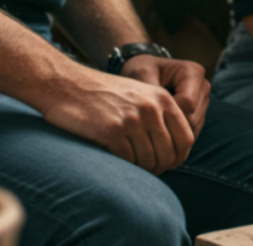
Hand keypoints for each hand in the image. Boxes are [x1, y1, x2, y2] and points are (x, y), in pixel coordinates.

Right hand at [42, 66, 196, 174]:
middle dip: (158, 167)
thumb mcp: (140, 95)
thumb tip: (173, 153)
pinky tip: (114, 156)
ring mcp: (132, 119)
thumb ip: (160, 116)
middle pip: (169, 155)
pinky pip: (128, 161)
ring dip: (140, 169)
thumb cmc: (102, 95)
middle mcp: (151, 108)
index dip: (178, 157)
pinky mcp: (112, 130)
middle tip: (145, 169)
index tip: (165, 164)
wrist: (66, 84)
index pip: (186, 139)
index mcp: (163, 99)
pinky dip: (123, 165)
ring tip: (128, 163)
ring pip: (149, 161)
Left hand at [123, 54, 209, 134]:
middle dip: (170, 127)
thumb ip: (149, 91)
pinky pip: (190, 133)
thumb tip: (154, 112)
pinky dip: (174, 136)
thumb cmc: (142, 71)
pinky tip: (159, 131)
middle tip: (147, 128)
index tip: (148, 120)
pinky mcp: (200, 113)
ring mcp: (203, 101)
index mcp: (193, 72)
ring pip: (193, 129)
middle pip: (192, 118)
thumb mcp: (141, 74)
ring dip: (172, 133)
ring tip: (152, 128)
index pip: (188, 104)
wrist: (146, 72)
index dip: (168, 116)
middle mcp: (203, 86)